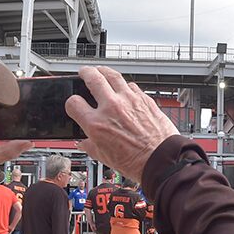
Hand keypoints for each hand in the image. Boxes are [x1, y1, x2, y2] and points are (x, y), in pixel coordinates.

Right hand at [67, 66, 178, 181]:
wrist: (161, 159)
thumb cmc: (136, 161)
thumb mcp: (103, 157)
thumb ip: (89, 146)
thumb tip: (83, 142)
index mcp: (97, 124)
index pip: (74, 102)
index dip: (72, 103)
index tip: (76, 104)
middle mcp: (111, 108)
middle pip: (92, 78)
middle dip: (85, 73)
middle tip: (84, 72)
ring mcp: (129, 100)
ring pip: (113, 75)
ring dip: (103, 71)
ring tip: (100, 71)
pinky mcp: (144, 99)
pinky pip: (131, 85)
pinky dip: (124, 85)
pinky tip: (123, 89)